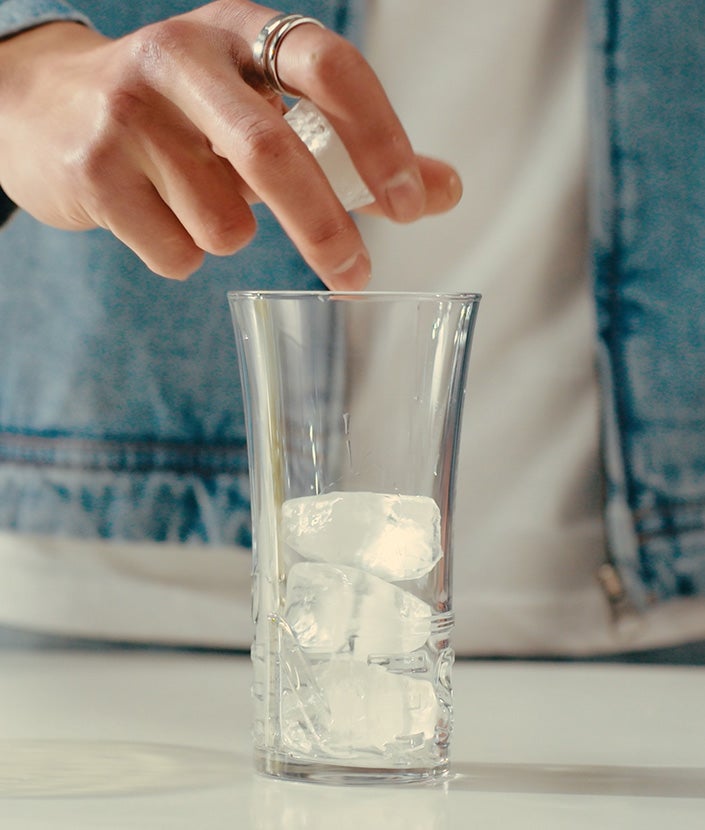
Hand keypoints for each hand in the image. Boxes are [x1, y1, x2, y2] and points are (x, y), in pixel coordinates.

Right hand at [0, 1, 460, 286]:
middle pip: (273, 153)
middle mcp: (183, 56)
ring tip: (199, 204)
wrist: (49, 112)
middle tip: (355, 274)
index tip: (409, 206)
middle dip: (324, 229)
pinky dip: (185, 257)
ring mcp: (129, 111)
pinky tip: (158, 219)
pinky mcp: (93, 171)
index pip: (330, 67)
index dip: (379, 139)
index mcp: (242, 31)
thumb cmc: (184, 118)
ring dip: (232, 237)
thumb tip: (446, 190)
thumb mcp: (264, 112)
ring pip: (224, 223)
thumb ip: (354, 153)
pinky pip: (178, 254)